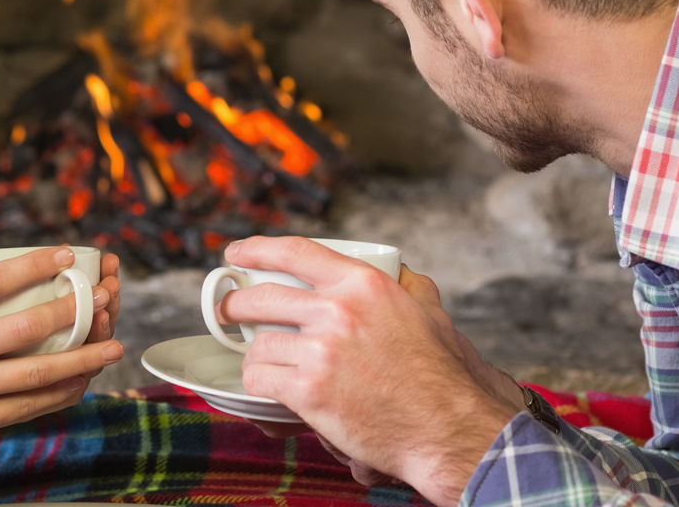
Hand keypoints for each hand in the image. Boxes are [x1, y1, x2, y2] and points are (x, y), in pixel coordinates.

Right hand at [0, 238, 124, 447]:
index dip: (33, 266)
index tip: (66, 255)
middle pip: (22, 328)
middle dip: (71, 312)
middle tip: (103, 298)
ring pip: (32, 373)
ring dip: (79, 359)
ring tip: (113, 347)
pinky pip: (23, 408)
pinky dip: (58, 395)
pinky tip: (83, 381)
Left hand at [223, 237, 520, 505]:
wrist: (448, 429)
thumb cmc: (442, 376)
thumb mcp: (430, 312)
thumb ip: (408, 285)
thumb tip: (399, 269)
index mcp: (362, 283)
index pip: (295, 251)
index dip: (256, 249)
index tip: (235, 253)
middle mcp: (337, 310)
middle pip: (263, 297)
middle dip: (237, 304)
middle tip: (230, 310)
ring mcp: (321, 351)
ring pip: (259, 343)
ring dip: (255, 353)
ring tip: (262, 359)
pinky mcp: (309, 391)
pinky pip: (261, 378)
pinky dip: (259, 381)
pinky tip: (268, 383)